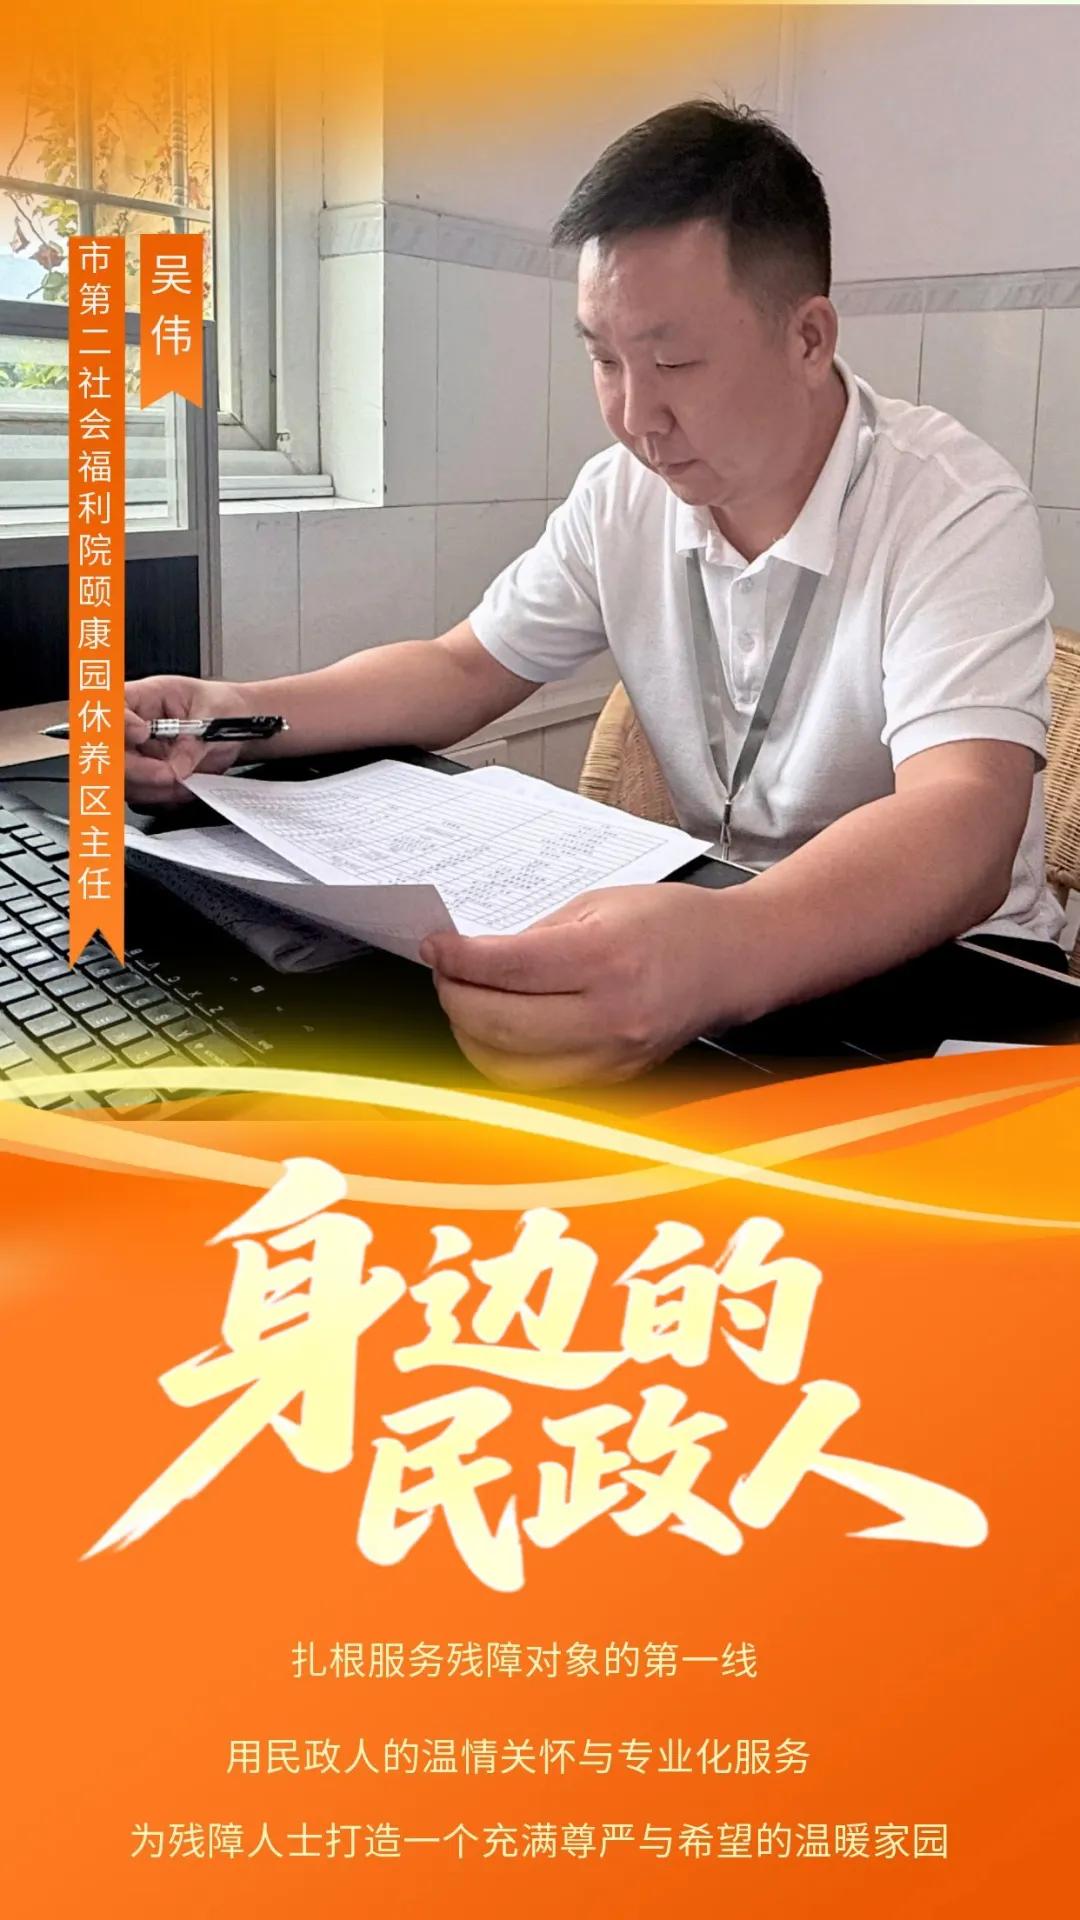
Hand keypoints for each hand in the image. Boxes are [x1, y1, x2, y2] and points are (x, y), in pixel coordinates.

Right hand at [125, 674, 248, 807]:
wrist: (237, 725)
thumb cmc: (220, 706)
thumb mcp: (213, 715)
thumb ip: (192, 743)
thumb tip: (176, 768)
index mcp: (144, 697)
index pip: (113, 708)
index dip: (120, 723)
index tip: (142, 734)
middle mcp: (132, 727)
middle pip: (110, 752)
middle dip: (138, 769)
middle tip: (170, 774)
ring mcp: (136, 753)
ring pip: (123, 780)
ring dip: (154, 789)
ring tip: (185, 783)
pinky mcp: (146, 777)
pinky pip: (142, 795)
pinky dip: (164, 798)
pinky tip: (185, 789)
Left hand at [421, 884, 758, 1089]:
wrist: (734, 962)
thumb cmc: (672, 924)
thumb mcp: (599, 905)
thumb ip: (535, 936)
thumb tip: (473, 959)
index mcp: (606, 959)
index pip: (507, 968)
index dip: (456, 958)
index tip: (435, 946)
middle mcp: (610, 1018)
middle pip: (497, 1024)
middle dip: (454, 996)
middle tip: (445, 971)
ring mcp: (611, 1058)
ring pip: (507, 1068)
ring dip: (470, 1035)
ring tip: (467, 1000)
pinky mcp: (612, 1081)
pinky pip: (536, 1083)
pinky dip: (503, 1059)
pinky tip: (499, 1031)